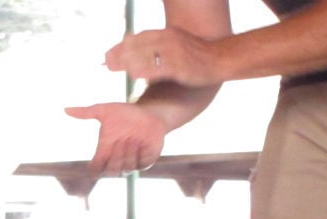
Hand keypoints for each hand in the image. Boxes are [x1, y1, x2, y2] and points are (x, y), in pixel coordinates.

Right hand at [66, 102, 166, 174]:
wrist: (150, 113)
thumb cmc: (126, 113)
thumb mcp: (105, 110)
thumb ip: (85, 112)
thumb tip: (65, 109)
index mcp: (103, 152)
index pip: (95, 169)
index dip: (98, 163)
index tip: (105, 146)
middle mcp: (115, 160)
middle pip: (110, 171)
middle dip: (116, 155)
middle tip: (123, 138)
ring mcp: (130, 163)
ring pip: (124, 170)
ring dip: (128, 153)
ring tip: (134, 137)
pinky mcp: (145, 162)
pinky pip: (140, 165)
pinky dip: (140, 153)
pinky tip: (143, 141)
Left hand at [105, 27, 220, 87]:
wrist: (220, 59)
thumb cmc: (193, 56)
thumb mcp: (172, 46)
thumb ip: (153, 49)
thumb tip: (131, 57)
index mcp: (165, 34)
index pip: (137, 38)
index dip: (120, 48)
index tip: (106, 57)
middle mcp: (168, 40)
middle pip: (138, 46)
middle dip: (119, 55)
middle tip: (106, 65)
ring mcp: (175, 53)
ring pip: (146, 55)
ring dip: (128, 62)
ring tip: (115, 69)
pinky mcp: (181, 66)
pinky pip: (161, 68)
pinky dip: (146, 71)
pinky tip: (135, 76)